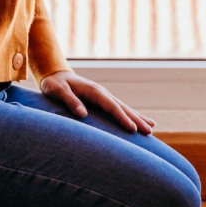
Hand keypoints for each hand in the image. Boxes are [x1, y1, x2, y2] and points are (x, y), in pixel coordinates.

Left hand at [39, 69, 154, 134]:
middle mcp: (102, 92)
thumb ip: (70, 101)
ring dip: (137, 117)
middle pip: (122, 107)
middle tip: (149, 131)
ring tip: (151, 128)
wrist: (55, 74)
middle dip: (136, 119)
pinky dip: (129, 114)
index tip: (133, 128)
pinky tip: (138, 121)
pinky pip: (118, 108)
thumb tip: (83, 114)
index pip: (111, 106)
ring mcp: (103, 95)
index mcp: (94, 91)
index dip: (123, 118)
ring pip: (123, 107)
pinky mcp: (102, 99)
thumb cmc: (54, 84)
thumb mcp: (58, 91)